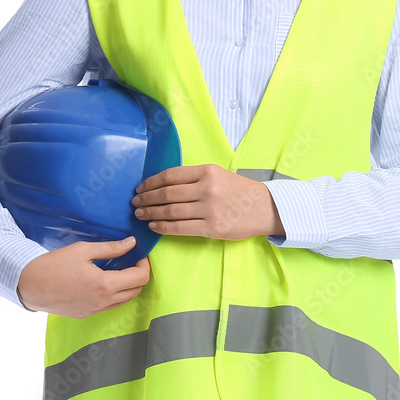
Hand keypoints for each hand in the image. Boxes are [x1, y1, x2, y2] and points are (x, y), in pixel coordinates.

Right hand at [17, 238, 150, 317]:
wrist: (30, 285)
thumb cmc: (55, 264)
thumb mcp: (84, 250)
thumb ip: (111, 248)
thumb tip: (131, 243)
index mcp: (105, 285)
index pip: (140, 277)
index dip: (145, 264)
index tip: (139, 254)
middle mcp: (103, 302)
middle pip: (136, 290)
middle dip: (138, 274)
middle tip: (131, 260)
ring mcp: (95, 311)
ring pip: (124, 300)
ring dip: (128, 285)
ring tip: (118, 269)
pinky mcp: (86, 314)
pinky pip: (110, 306)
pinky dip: (115, 294)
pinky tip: (104, 281)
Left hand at [132, 164, 284, 240]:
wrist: (265, 208)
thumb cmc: (239, 190)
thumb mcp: (218, 174)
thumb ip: (194, 178)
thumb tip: (162, 185)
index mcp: (207, 171)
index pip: (170, 176)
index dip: (151, 182)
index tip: (140, 188)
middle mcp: (207, 188)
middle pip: (166, 194)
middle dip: (146, 198)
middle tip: (135, 203)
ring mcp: (209, 209)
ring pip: (170, 211)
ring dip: (151, 213)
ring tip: (140, 215)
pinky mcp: (212, 228)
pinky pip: (180, 228)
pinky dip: (163, 226)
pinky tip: (154, 225)